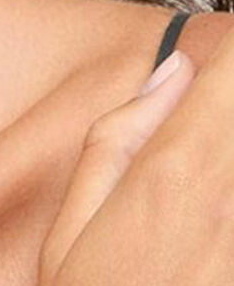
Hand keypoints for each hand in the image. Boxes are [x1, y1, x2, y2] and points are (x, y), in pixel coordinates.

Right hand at [33, 24, 233, 285]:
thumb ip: (116, 144)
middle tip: (212, 116)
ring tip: (209, 163)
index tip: (228, 50)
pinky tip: (217, 217)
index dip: (233, 51)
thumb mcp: (69, 236)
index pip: (230, 75)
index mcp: (171, 178)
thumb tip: (168, 76)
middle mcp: (229, 203)